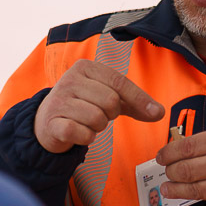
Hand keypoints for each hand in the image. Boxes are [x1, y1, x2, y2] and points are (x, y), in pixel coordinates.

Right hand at [35, 60, 164, 152]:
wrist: (46, 122)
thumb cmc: (81, 106)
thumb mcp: (106, 96)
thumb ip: (133, 103)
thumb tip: (159, 112)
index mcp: (85, 67)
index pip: (119, 82)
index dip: (139, 99)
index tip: (156, 113)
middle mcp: (70, 80)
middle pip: (110, 101)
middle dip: (111, 114)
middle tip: (100, 115)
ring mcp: (59, 101)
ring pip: (97, 119)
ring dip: (98, 127)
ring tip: (87, 123)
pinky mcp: (52, 123)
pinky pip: (82, 134)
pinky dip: (86, 138)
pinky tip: (78, 133)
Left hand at [156, 129, 205, 205]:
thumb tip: (180, 148)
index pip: (186, 147)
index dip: (168, 153)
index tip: (161, 156)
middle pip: (184, 169)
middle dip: (169, 171)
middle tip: (166, 171)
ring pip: (192, 188)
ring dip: (174, 189)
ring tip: (168, 187)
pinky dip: (194, 196)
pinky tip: (188, 192)